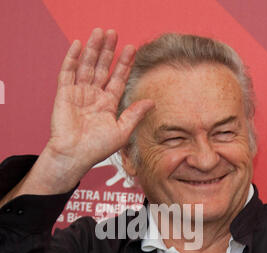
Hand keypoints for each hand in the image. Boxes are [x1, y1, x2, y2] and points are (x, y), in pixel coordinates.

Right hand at [45, 28, 153, 172]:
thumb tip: (152, 102)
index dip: (124, 64)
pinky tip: (79, 44)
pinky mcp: (64, 94)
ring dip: (93, 49)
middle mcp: (93, 97)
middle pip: (102, 68)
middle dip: (108, 51)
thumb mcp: (122, 132)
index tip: (132, 48)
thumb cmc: (97, 148)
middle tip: (114, 33)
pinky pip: (67, 72)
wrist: (74, 155)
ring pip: (87, 66)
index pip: (117, 79)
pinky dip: (72, 58)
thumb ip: (134, 114)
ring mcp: (78, 94)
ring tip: (100, 32)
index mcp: (107, 105)